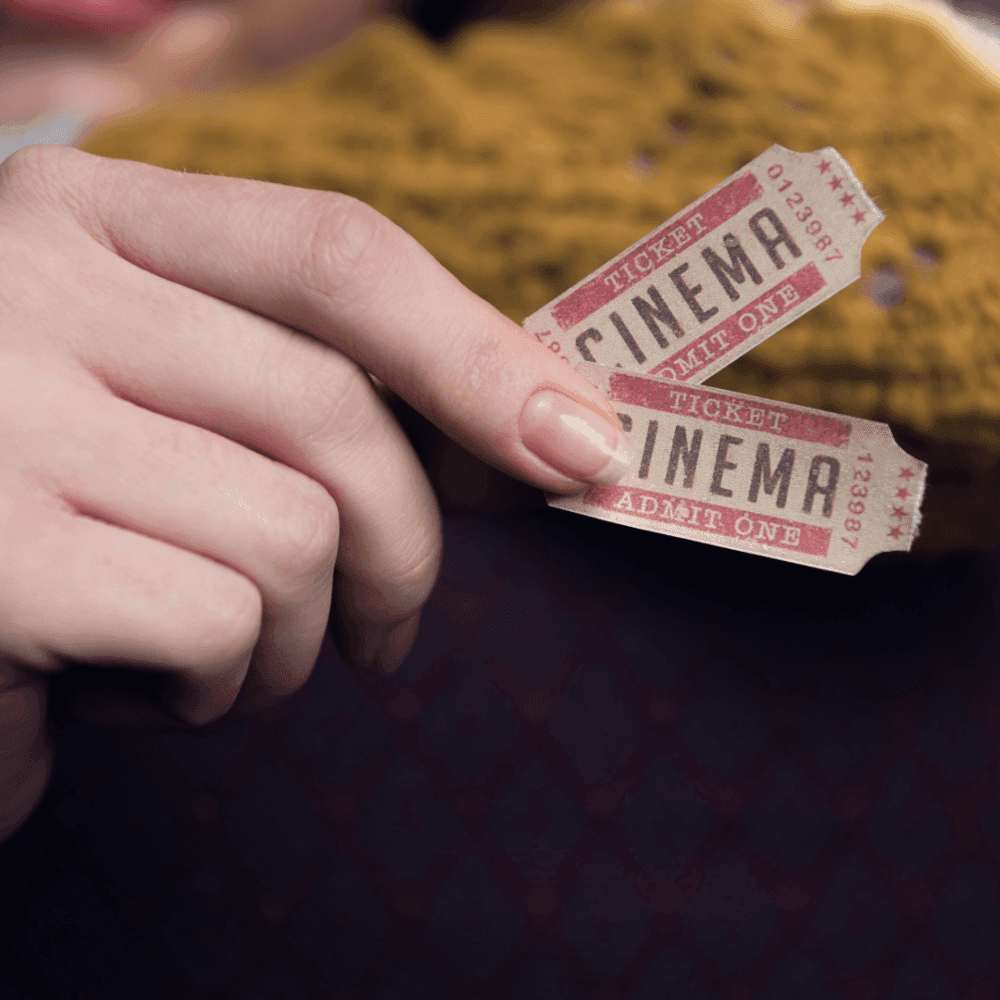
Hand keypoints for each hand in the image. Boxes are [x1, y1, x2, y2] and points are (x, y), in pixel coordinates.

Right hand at [0, 143, 629, 841]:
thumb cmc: (63, 526)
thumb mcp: (189, 421)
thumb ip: (334, 406)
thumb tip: (546, 430)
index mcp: (89, 220)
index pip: (337, 253)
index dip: (480, 357)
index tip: (583, 448)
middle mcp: (28, 285)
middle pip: (336, 410)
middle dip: (405, 549)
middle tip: (385, 630)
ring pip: (293, 533)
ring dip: (291, 639)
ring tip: (209, 656)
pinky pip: (216, 624)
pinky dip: (208, 690)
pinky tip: (125, 690)